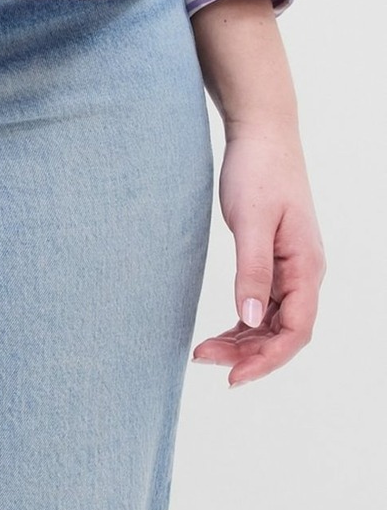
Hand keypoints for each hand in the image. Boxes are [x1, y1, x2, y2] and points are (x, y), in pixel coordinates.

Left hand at [191, 117, 323, 386]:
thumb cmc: (259, 170)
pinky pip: (264, 303)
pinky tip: (223, 330)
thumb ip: (252, 271)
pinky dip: (244, 321)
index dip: (266, 359)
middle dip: (248, 353)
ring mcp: (291, 267)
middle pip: (283, 332)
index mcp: (307, 267)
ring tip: (206, 350)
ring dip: (244, 340)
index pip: (295, 331)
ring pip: (273, 321)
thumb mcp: (250, 221)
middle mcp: (304, 273)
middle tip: (203, 358)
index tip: (232, 375)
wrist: (261, 133)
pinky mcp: (275, 259)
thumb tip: (248, 320)